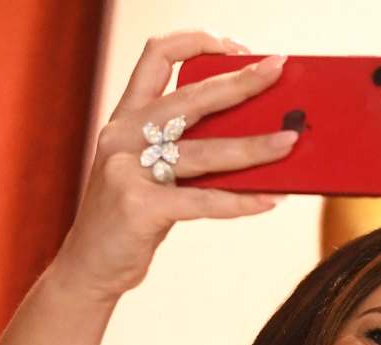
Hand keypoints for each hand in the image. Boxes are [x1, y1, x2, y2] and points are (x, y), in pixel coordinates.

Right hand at [54, 32, 296, 298]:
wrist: (90, 266)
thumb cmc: (132, 216)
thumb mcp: (152, 171)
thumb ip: (188, 149)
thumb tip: (258, 136)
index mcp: (127, 117)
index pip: (157, 56)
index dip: (197, 41)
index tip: (238, 48)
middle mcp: (124, 135)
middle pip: (191, 97)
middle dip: (240, 81)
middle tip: (279, 71)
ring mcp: (127, 170)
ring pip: (204, 150)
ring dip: (254, 146)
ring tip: (290, 142)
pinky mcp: (139, 208)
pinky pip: (202, 201)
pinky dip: (240, 201)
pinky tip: (271, 201)